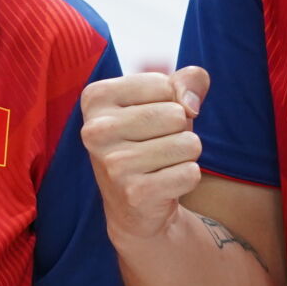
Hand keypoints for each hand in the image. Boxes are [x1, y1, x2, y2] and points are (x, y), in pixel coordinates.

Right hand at [79, 66, 209, 243]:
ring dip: (185, 155)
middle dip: (179, 130)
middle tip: (156, 146)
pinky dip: (187, 178)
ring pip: (188, 143)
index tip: (149, 120)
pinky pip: (190, 173)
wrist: (134, 205)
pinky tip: (164, 184)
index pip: (163, 85)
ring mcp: (113, 164)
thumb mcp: (166, 100)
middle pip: (176, 114)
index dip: (170, 102)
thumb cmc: (151, 140)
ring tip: (160, 164)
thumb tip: (191, 106)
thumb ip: (189, 80)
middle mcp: (95, 130)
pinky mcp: (135, 193)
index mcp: (95, 98)